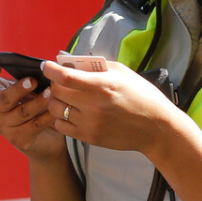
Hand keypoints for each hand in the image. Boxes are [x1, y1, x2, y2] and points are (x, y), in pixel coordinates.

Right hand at [0, 63, 67, 162]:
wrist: (46, 137)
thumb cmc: (36, 105)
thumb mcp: (31, 89)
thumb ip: (34, 76)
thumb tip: (48, 66)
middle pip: (4, 98)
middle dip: (19, 89)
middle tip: (33, 80)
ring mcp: (4, 127)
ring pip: (22, 112)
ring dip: (38, 102)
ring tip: (50, 93)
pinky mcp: (18, 140)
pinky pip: (34, 125)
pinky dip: (47, 116)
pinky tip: (56, 111)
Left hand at [43, 60, 182, 154]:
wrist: (156, 128)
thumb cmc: (141, 96)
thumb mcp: (122, 73)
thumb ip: (96, 67)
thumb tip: (72, 62)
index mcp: (103, 85)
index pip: (66, 77)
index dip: (51, 69)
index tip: (46, 65)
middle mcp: (94, 105)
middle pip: (56, 92)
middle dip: (55, 84)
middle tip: (60, 81)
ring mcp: (90, 123)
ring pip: (56, 109)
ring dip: (56, 100)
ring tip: (66, 97)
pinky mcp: (89, 137)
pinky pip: (61, 126)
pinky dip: (61, 117)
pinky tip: (72, 112)